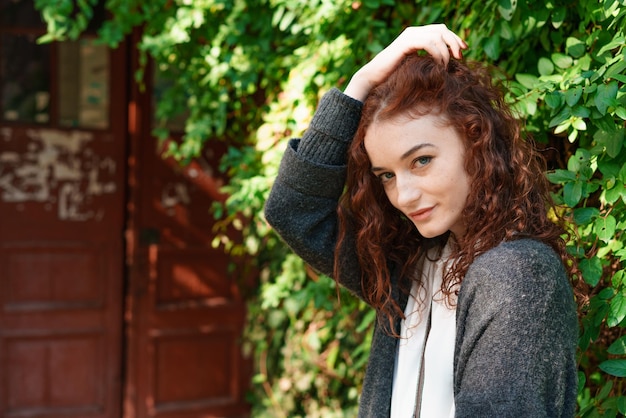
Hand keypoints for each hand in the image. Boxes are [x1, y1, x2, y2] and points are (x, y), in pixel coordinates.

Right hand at [344, 24, 466, 101]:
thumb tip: (448, 61)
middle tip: (460, 57)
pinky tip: (438, 65)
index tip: (464, 51)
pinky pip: (429, 43)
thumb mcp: (416, 65)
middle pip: (442, 29)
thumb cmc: (394, 76)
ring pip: (437, 35)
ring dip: (446, 51)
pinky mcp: (406, 43)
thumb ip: (428, 59)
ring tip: (446, 65)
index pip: (441, 30)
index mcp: (416, 34)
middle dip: (454, 42)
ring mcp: (409, 35)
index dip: (455, 38)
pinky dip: (437, 54)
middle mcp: (413, 31)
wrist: (374, 77)